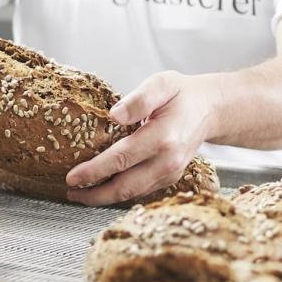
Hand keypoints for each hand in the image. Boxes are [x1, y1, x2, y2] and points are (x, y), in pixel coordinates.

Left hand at [65, 71, 218, 205]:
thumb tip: (114, 115)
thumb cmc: (182, 95)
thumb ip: (138, 99)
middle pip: (125, 187)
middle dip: (94, 194)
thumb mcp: (161, 84)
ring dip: (105, 197)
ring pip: (132, 194)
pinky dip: (120, 193)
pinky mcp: (170, 179)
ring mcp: (171, 173)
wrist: (210, 109)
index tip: (72, 177)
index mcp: (163, 137)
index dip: (94, 171)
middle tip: (71, 193)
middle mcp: (168, 161)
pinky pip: (141, 191)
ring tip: (81, 194)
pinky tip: (103, 189)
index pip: (121, 159)